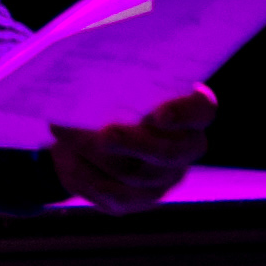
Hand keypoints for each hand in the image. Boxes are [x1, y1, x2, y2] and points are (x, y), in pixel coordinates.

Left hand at [48, 87, 215, 208]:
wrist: (88, 127)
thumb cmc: (109, 91)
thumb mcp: (115, 76)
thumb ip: (115, 74)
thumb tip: (88, 66)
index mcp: (188, 111)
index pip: (200, 110)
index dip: (184, 114)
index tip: (159, 114)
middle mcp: (184, 148)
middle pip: (168, 152)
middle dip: (135, 144)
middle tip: (107, 135)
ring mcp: (164, 178)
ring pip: (135, 174)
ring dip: (96, 154)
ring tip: (66, 132)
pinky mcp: (138, 198)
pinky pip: (117, 196)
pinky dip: (88, 177)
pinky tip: (68, 161)